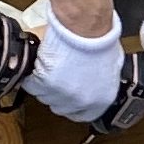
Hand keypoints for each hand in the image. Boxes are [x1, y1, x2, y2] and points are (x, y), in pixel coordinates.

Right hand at [23, 8, 130, 124]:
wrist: (84, 29)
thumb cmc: (99, 40)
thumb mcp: (111, 66)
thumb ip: (101, 81)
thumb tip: (96, 83)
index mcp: (101, 99)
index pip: (83, 115)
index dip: (74, 106)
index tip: (69, 99)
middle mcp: (81, 101)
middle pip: (61, 107)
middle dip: (59, 94)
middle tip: (59, 77)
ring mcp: (61, 94)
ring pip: (44, 97)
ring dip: (45, 85)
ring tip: (52, 68)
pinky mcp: (45, 84)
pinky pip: (32, 85)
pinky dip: (32, 76)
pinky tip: (40, 66)